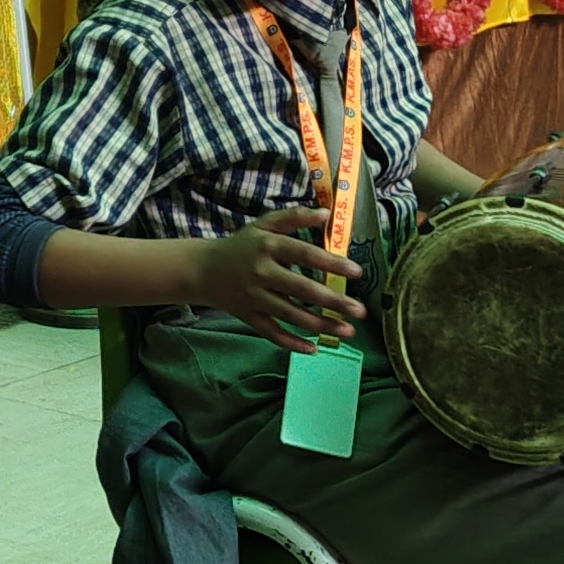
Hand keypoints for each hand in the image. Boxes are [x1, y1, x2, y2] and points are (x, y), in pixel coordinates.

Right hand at [195, 204, 361, 352]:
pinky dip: (292, 343)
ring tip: (348, 331)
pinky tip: (314, 349)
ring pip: (292, 315)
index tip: (357, 272)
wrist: (203, 270)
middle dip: (334, 301)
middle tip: (361, 310)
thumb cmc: (242, 245)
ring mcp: (254, 298)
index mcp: (268, 246)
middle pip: (303, 289)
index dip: (332, 263)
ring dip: (322, 325)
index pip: (305, 254)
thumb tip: (327, 213)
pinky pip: (272, 333)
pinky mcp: (249, 317)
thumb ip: (294, 217)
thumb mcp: (264, 225)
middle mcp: (262, 273)